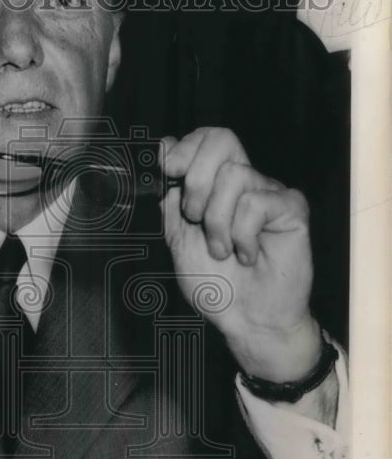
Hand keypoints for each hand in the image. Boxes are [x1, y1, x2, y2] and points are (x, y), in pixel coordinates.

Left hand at [161, 127, 321, 381]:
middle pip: (222, 140)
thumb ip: (170, 201)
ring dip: (217, 221)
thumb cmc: (216, 285)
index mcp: (215, 186)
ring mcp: (269, 193)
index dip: (186, 147)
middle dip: (197, 181)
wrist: (245, 319)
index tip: (170, 171)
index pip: (206, 138)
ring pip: (234, 176)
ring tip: (223, 251)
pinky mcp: (292, 209)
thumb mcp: (178, 239)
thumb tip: (166, 154)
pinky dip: (243, 235)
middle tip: (194, 219)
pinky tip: (248, 256)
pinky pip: (257, 203)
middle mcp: (244, 183)